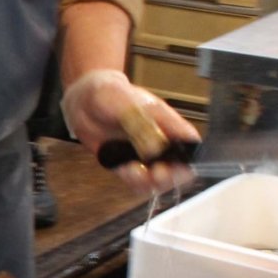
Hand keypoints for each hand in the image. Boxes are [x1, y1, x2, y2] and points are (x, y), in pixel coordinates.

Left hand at [61, 68, 199, 193]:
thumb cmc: (113, 95)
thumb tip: (156, 150)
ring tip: (134, 172)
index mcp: (170, 126)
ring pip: (158, 180)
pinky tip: (125, 170)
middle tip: (155, 173)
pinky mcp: (127, 164)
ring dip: (150, 183)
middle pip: (178, 169)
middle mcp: (161, 143)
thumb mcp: (130, 107)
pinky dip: (133, 181)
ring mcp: (144, 155)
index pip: (191, 147)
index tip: (177, 167)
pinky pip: (137, 181)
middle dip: (170, 177)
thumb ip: (144, 128)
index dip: (190, 161)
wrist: (85, 100)